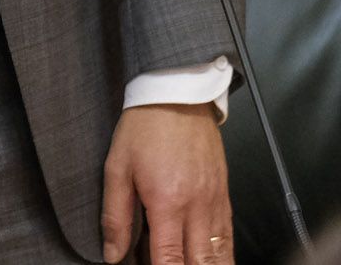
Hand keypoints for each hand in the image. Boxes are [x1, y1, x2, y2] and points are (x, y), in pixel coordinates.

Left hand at [102, 103, 231, 264]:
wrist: (177, 93)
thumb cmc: (145, 126)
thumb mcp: (117, 168)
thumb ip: (115, 216)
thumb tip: (113, 253)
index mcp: (167, 202)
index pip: (169, 260)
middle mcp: (196, 206)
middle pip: (199, 263)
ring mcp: (214, 200)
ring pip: (220, 254)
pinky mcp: (224, 193)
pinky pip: (228, 235)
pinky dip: (222, 255)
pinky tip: (212, 261)